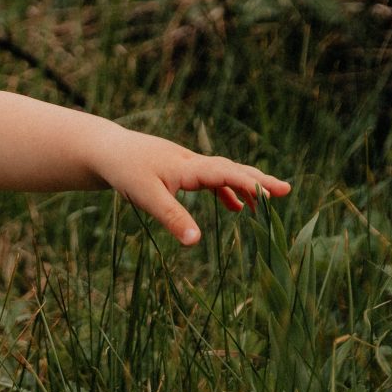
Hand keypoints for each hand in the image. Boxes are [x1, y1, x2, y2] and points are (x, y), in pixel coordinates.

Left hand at [87, 123, 288, 247]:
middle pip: (232, 169)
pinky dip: (226, 192)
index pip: (227, 173)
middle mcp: (192, 163)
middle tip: (285, 191)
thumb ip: (172, 218)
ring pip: (223, 174)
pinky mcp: (179, 170)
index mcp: (188, 167)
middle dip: (258, 181)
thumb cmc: (124, 171)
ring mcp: (187, 165)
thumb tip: (196, 243)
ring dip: (244, 187)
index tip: (278, 191)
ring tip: (264, 207)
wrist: (105, 149)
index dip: (253, 183)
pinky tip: (235, 209)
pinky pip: (211, 180)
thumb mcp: (147, 197)